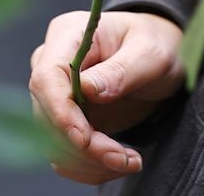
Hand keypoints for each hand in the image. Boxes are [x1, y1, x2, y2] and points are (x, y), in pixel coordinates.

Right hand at [28, 9, 182, 183]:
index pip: (46, 78)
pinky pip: (63, 153)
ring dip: (88, 162)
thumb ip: (121, 69)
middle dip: (84, 146)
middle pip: (47, 116)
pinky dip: (88, 167)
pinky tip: (118, 162)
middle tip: (126, 159)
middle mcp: (52, 64)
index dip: (61, 113)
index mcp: (68, 36)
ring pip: (52, 141)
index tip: (86, 139)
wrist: (157, 55)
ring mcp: (54, 94)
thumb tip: (88, 89)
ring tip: (129, 161)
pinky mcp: (65, 120)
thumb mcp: (150, 52)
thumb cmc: (154, 43)